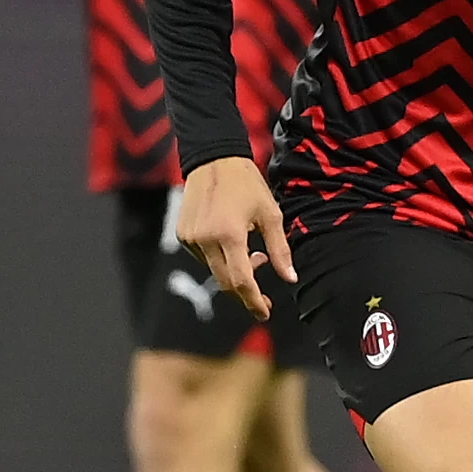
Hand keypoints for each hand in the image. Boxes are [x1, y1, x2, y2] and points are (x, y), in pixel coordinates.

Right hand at [175, 155, 292, 320]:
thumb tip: (290, 279)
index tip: (265, 313)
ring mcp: (190, 239)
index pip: (241, 281)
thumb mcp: (271, 214)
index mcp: (229, 235)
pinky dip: (221, 260)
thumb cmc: (247, 184)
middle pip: (225, 282)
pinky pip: (204, 258)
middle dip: (246, 294)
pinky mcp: (182, 235)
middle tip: (265, 299)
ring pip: (215, 271)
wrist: (213, 158)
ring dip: (236, 272)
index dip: (254, 302)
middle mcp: (205, 240)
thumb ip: (280, 250)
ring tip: (255, 255)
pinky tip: (234, 244)